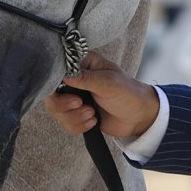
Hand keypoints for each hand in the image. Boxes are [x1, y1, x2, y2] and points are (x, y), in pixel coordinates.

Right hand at [43, 51, 159, 138]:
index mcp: (81, 64)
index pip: (56, 70)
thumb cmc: (128, 93)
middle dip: (64, 105)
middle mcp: (74, 80)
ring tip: (92, 114)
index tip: (72, 93)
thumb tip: (63, 74)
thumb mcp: (108, 82)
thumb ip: (84, 78)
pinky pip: (65, 123)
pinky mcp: (76, 114)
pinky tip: (93, 121)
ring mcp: (73, 98)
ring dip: (73, 117)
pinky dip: (78, 125)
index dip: (56, 83)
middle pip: (51, 93)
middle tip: (80, 104)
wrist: (139, 117)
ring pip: (56, 111)